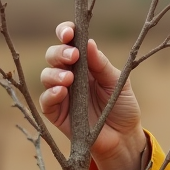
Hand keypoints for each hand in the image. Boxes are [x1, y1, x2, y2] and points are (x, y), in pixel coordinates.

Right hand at [40, 22, 148, 169]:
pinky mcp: (56, 113)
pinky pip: (45, 100)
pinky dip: (50, 94)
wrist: (124, 137)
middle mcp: (70, 74)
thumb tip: (89, 42)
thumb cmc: (122, 106)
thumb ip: (101, 64)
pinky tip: (62, 92)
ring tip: (69, 79)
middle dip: (60, 52)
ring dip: (55, 73)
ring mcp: (61, 93)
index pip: (69, 41)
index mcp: (85, 63)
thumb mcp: (117, 82)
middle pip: (53, 55)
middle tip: (73, 57)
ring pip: (46, 75)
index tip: (69, 32)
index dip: (65, 32)